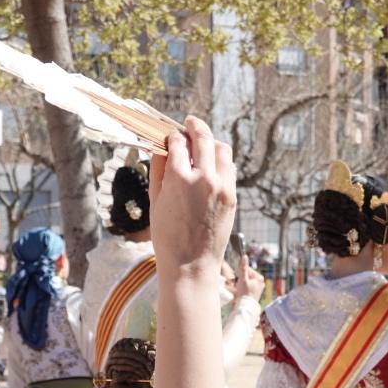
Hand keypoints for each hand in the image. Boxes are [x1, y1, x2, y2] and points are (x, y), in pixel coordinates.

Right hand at [149, 116, 236, 277]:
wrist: (191, 264)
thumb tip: (160, 147)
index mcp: (179, 178)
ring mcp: (222, 186)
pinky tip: (212, 163)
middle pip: (202, 137)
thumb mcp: (154, 202)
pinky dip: (221, 160)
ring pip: (222, 149)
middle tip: (189, 123)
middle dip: (194, 126)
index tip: (170, 134)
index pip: (177, 143)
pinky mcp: (232, 196)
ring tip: (203, 143)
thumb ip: (158, 170)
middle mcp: (203, 178)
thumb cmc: (166, 236)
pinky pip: (230, 168)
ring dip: (211, 141)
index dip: (172, 135)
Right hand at [235, 256, 264, 301]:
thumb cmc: (245, 293)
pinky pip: (248, 287)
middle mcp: (261, 282)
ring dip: (241, 283)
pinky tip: (242, 292)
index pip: (248, 270)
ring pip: (247, 281)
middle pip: (247, 276)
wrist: (245, 306)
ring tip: (240, 290)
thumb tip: (244, 256)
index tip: (239, 279)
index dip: (241, 274)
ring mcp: (258, 288)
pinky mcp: (255, 293)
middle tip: (239, 285)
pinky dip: (244, 288)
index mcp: (260, 278)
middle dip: (241, 279)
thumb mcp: (243, 279)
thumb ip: (243, 267)